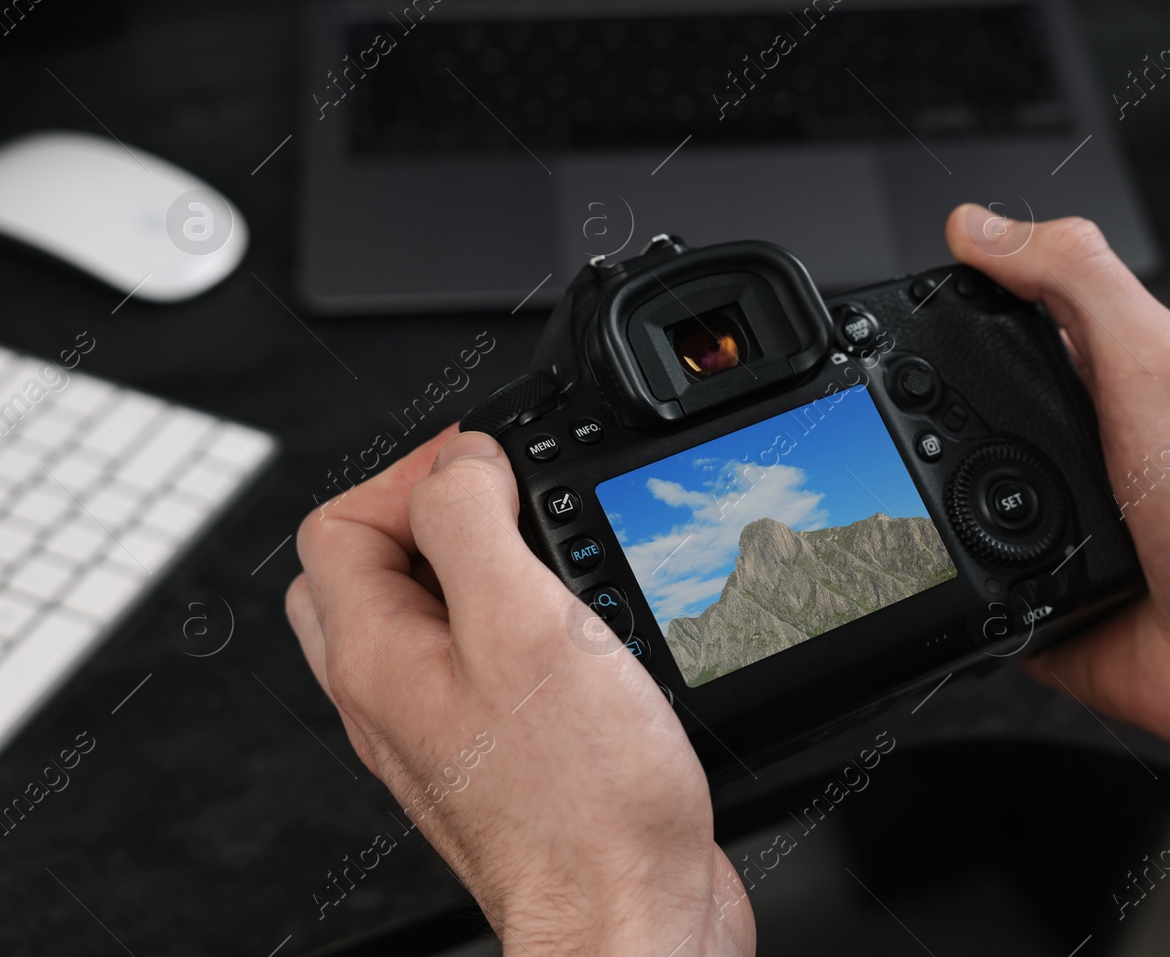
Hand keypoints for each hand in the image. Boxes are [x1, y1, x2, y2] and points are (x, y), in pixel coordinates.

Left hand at [286, 427, 754, 955]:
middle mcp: (396, 696)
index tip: (489, 467)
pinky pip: (484, 663)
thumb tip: (461, 460)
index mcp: (378, 657)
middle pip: (367, 571)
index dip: (410, 473)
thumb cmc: (582, 798)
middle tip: (507, 505)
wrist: (629, 911)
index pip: (338, 526)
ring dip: (485, 568)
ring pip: (429, 617)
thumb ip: (473, 523)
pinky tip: (580, 633)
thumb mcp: (523, 623)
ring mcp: (445, 728)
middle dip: (434, 515)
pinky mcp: (501, 753)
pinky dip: (523, 625)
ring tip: (553, 561)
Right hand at [945, 204, 1169, 863]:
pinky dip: (946, 580)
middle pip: (955, 413)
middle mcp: (1067, 450)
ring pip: (942, 500)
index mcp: (1096, 380)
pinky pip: (956, 582)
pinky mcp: (1022, 596)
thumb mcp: (1152, 357)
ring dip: (925, 503)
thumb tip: (981, 225)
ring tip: (916, 492)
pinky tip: (953, 569)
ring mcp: (1041, 526)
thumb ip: (1073, 277)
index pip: (1001, 323)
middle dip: (914, 418)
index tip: (897, 304)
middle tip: (886, 415)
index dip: (951, 307)